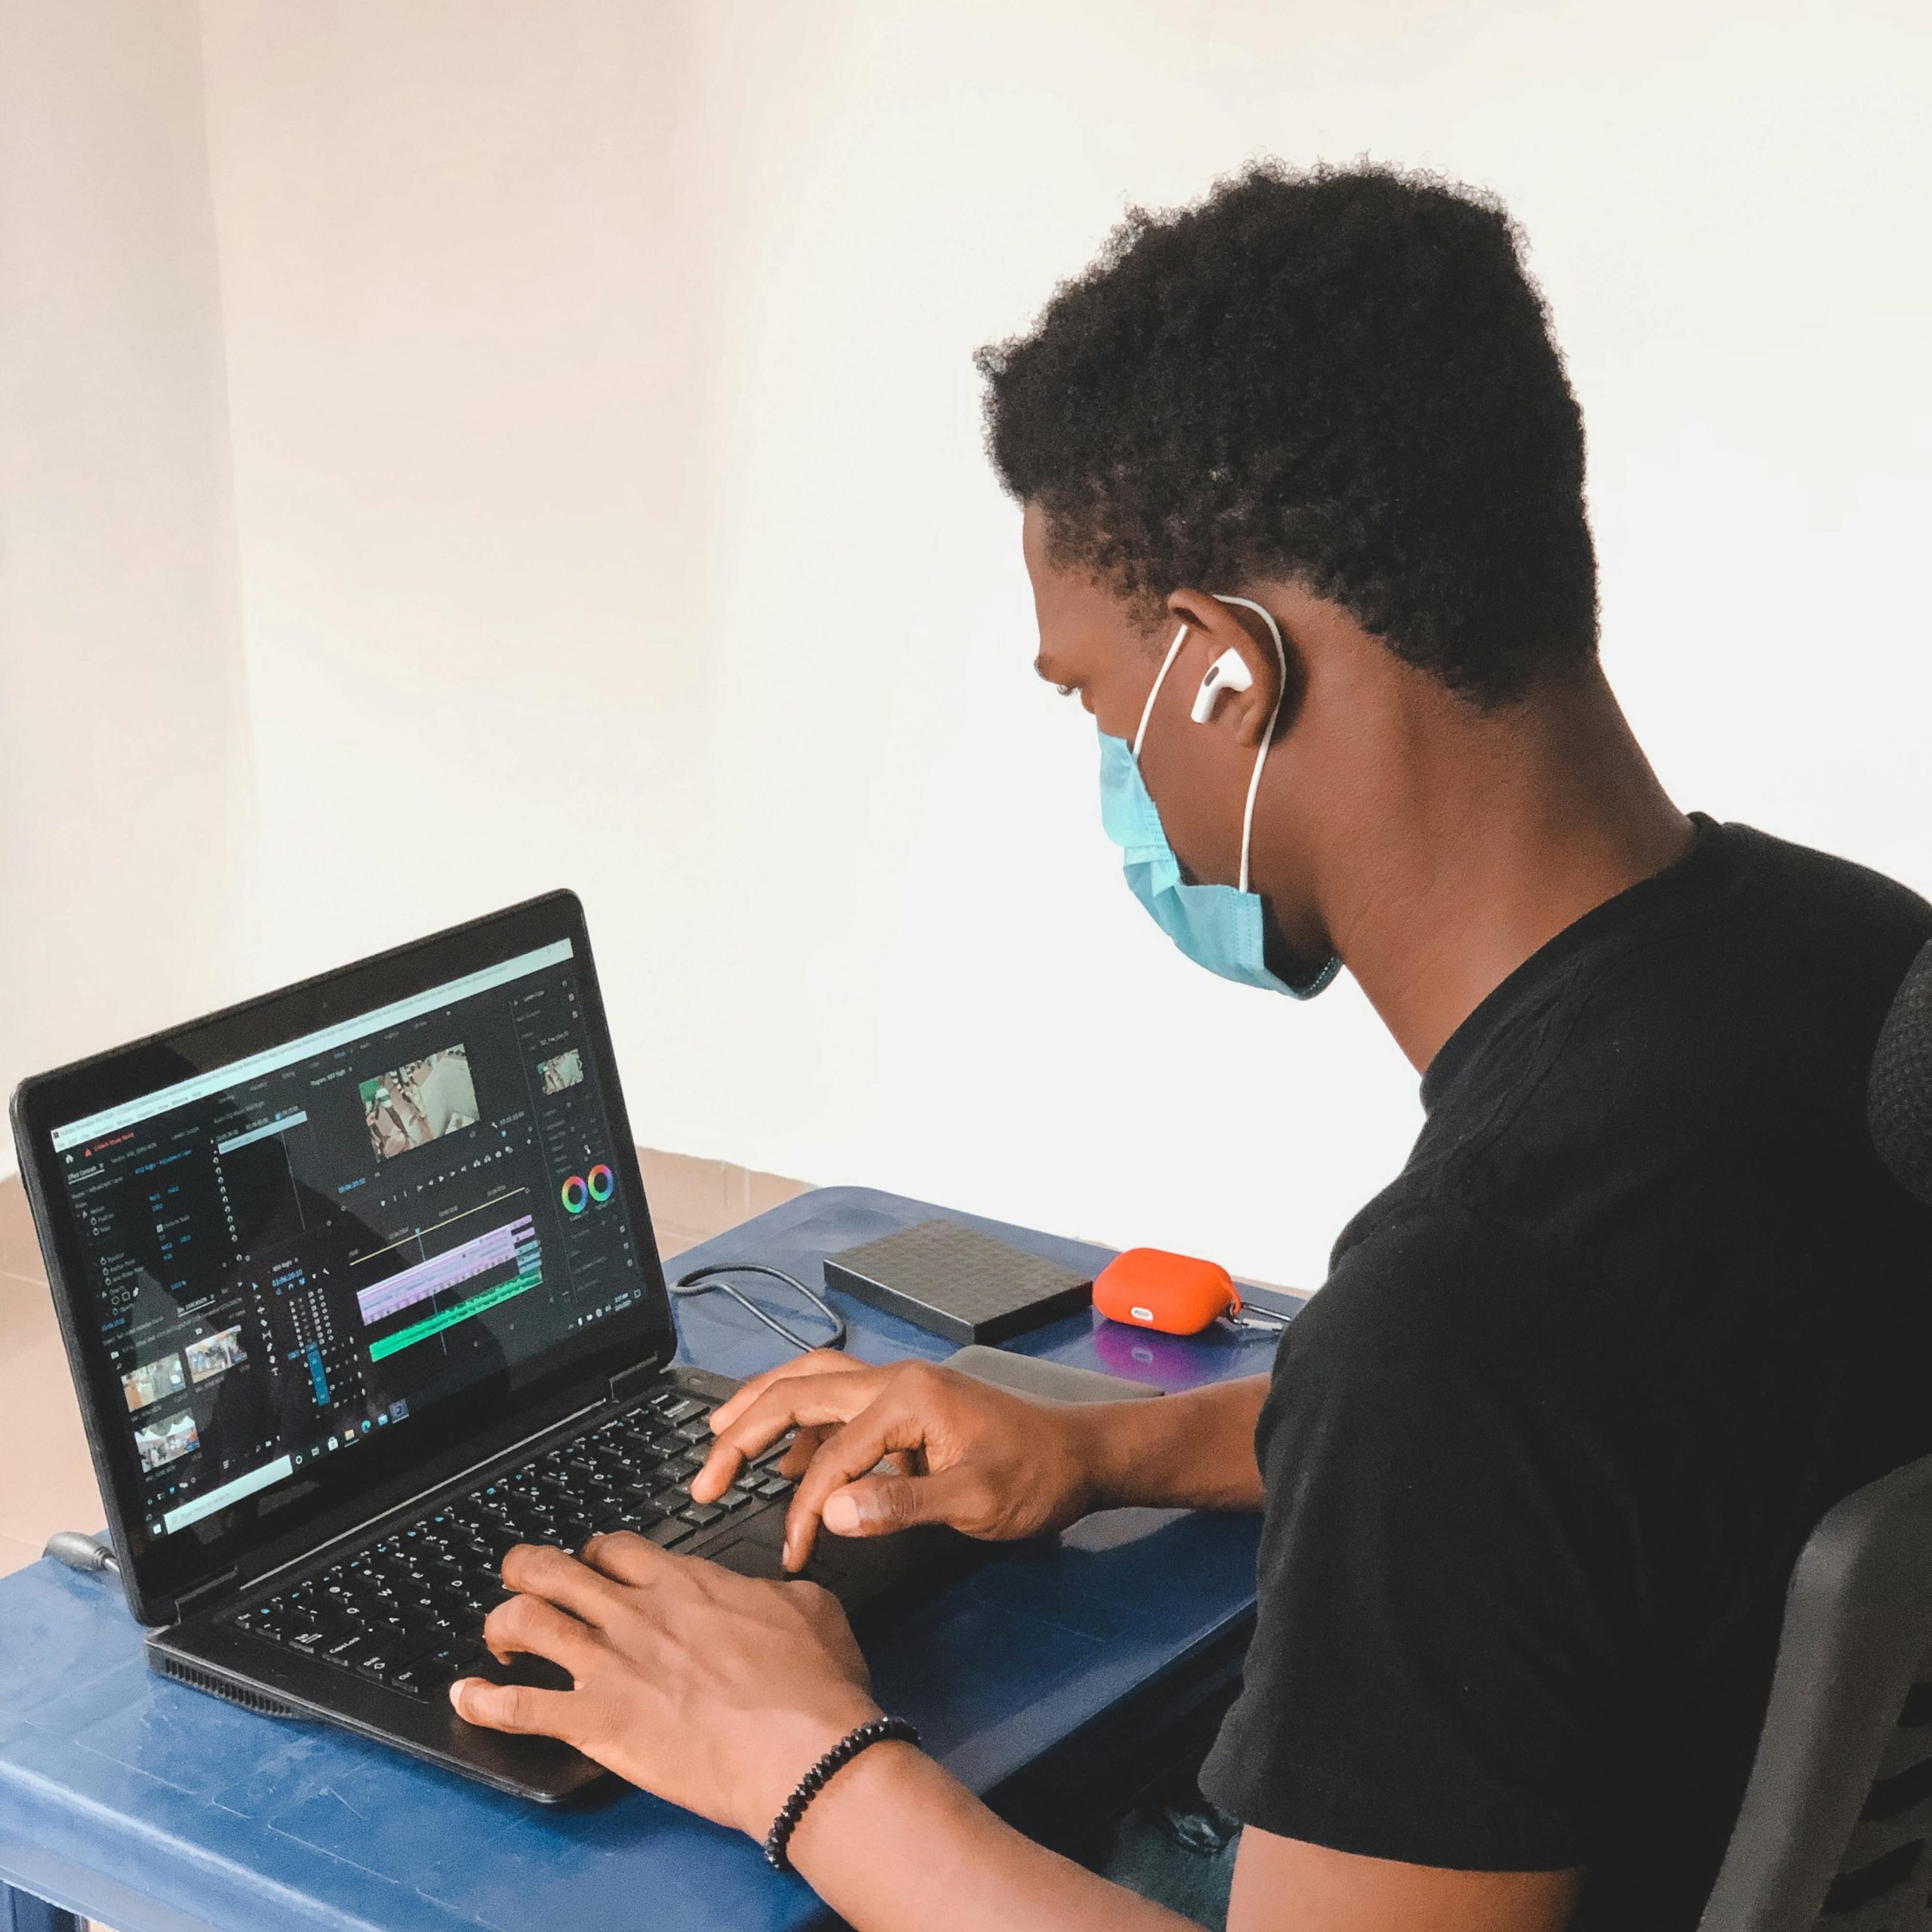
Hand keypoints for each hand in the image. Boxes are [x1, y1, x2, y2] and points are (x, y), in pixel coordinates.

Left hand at [449, 1535, 882, 1837]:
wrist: (804, 1748)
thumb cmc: (814, 1686)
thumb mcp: (810, 1607)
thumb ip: (773, 1593)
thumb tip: (770, 1594)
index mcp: (686, 1583)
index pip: (615, 1548)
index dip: (594, 1553)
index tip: (593, 1566)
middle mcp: (636, 1613)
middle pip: (554, 1568)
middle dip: (526, 1569)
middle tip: (522, 1582)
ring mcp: (609, 1664)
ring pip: (525, 1620)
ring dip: (500, 1624)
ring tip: (496, 1638)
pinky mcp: (595, 1721)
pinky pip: (518, 1706)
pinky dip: (482, 1702)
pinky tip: (466, 1698)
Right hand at [690, 1349, 1099, 1570]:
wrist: (1082, 1455)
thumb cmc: (1036, 1476)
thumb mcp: (975, 1500)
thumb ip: (900, 1506)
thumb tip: (830, 1514)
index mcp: (906, 1397)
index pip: (829, 1455)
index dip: (802, 1508)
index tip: (792, 1554)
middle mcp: (894, 1380)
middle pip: (797, 1391)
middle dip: (743, 1432)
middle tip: (703, 1478)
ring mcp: (899, 1388)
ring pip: (810, 1383)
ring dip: (762, 1410)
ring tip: (720, 1440)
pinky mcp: (905, 1405)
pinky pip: (835, 1401)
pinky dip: (799, 1422)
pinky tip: (788, 1457)